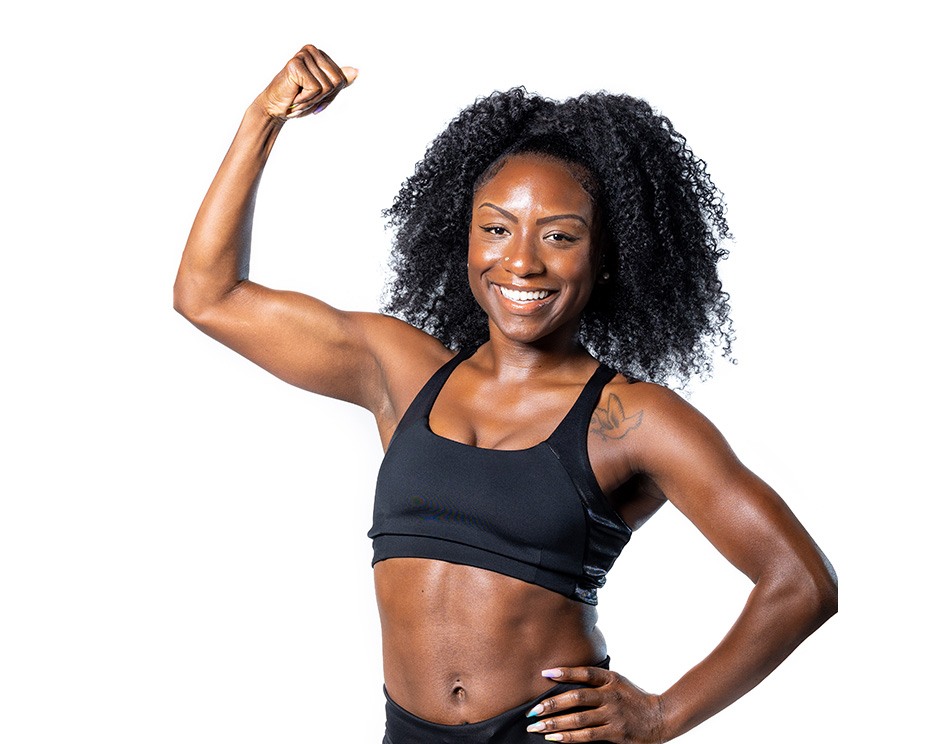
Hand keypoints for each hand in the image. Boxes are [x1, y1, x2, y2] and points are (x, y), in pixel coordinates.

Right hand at [254, 44, 357, 120]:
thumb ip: (338, 81)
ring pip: (327, 87)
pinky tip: (295, 97)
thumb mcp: (324, 92)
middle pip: (337, 82)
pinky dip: (306, 99)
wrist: (275, 108)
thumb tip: (357, 71)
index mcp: (320, 55)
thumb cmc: (298, 100)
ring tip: (299, 98)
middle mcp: (312, 50)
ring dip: (313, 100)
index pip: (341, 79)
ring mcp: (303, 55)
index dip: (331, 96)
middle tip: (307, 100)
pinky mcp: (296, 64)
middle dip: (324, 98)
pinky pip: (316, 89)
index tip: (316, 99)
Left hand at [524, 665, 663, 742]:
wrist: (659, 717)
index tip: (545, 674)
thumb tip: (566, 679)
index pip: (585, 673)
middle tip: (533, 710)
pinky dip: (569, 737)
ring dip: (555, 723)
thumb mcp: (618, 681)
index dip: (565, 672)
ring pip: (578, 719)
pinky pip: (587, 736)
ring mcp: (612, 715)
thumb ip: (597, 680)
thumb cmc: (633, 697)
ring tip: (536, 726)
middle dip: (552, 704)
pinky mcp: (614, 733)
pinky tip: (554, 737)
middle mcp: (610, 696)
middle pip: (576, 698)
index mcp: (611, 679)